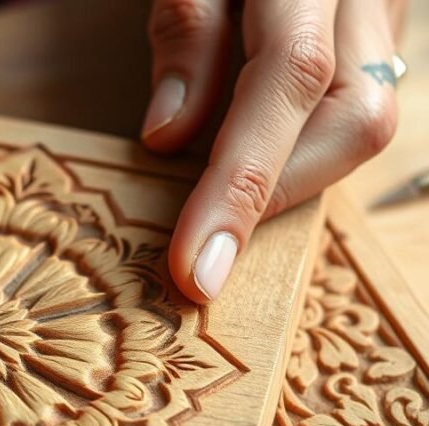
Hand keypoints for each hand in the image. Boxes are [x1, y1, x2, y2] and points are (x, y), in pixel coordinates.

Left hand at [142, 0, 404, 302]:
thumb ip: (186, 28)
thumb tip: (170, 137)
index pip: (290, 79)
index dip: (242, 181)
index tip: (196, 268)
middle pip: (356, 116)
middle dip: (272, 194)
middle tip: (202, 251)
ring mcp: (385, 7)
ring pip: (366, 120)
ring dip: (288, 177)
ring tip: (221, 204)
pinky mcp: (380, 28)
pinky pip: (355, 104)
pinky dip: (299, 148)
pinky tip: (250, 163)